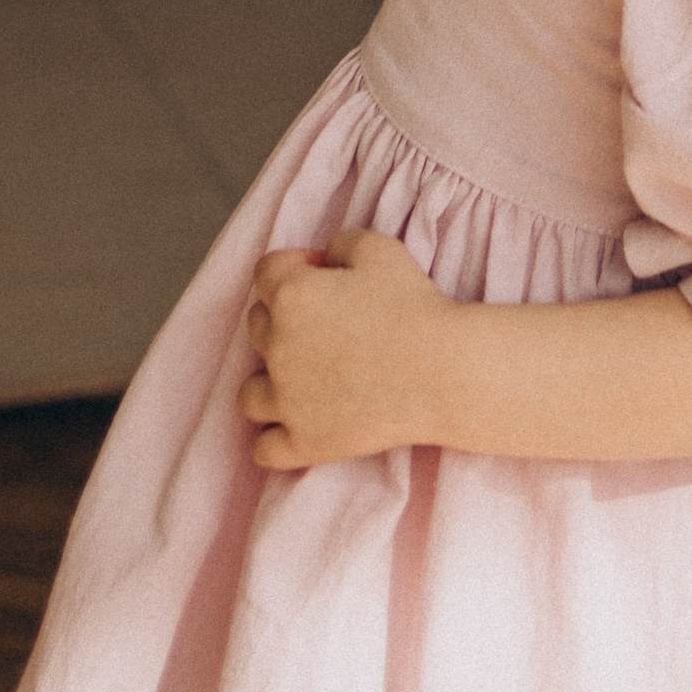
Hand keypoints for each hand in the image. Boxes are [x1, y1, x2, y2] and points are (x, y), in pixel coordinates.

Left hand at [241, 230, 454, 469]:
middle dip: (285, 316)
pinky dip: (275, 437)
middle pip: (257, 325)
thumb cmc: (413, 305)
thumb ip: (339, 242)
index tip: (326, 273)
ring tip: (306, 376)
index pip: (267, 271)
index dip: (297, 265)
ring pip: (249, 392)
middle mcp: (278, 348)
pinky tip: (300, 422)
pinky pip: (263, 449)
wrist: (442, 371)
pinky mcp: (303, 443)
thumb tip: (322, 260)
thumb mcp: (379, 248)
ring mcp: (286, 402)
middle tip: (329, 322)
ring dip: (270, 380)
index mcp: (292, 295)